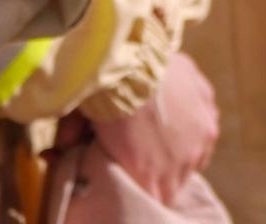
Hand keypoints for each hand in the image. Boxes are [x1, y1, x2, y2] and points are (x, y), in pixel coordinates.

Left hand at [92, 52, 219, 204]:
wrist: (134, 65)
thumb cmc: (107, 102)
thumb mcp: (84, 130)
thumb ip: (79, 148)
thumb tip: (56, 151)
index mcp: (153, 180)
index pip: (158, 199)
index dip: (146, 186)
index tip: (134, 175)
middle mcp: (185, 164)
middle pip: (179, 178)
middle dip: (163, 167)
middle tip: (145, 150)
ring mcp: (202, 135)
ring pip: (197, 151)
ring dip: (183, 144)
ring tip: (164, 128)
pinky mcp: (209, 108)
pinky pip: (205, 123)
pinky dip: (194, 119)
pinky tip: (180, 108)